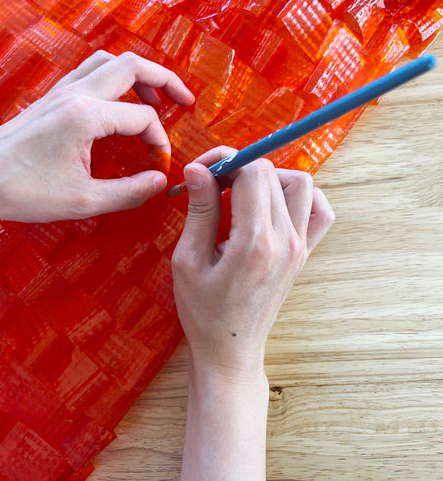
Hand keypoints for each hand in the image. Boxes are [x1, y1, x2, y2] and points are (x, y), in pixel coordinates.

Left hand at [0, 51, 193, 226]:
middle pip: (131, 65)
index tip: (158, 165)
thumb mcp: (83, 201)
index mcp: (85, 117)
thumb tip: (159, 180)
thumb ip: (129, 191)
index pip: (142, 118)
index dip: (160, 141)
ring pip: (109, 62)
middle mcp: (74, 95)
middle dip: (165, 80)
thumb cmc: (22, 191)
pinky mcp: (50, 98)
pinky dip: (113, 79)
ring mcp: (60, 92)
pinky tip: (117, 103)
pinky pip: (89, 72)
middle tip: (184, 99)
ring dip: (137, 75)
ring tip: (153, 100)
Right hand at [172, 146, 334, 378]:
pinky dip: (301, 197)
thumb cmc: (203, 311)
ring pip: (301, 183)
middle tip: (214, 183)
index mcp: (255, 241)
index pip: (253, 170)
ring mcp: (300, 246)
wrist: (231, 349)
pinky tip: (274, 206)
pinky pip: (320, 210)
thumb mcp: (188, 260)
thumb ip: (200, 210)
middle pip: (272, 173)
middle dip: (240, 167)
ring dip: (270, 178)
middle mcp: (286, 240)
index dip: (225, 161)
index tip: (202, 173)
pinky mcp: (304, 253)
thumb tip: (198, 170)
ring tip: (242, 195)